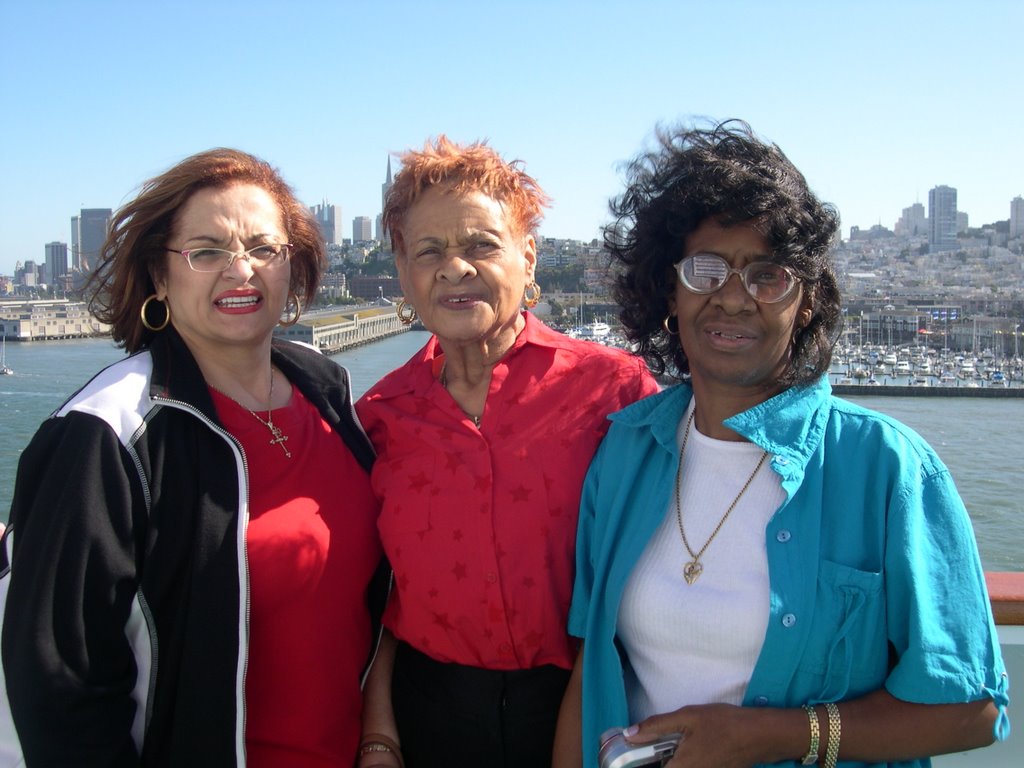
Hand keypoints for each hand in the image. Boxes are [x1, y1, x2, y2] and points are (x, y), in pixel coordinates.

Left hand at [625, 703, 760, 767]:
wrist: (760, 735)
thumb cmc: (724, 724)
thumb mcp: (687, 717)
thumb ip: (656, 726)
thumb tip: (630, 734)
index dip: (642, 761)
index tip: (636, 752)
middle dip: (659, 758)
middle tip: (655, 743)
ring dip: (672, 758)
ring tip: (675, 742)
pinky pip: (691, 767)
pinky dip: (686, 759)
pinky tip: (692, 746)